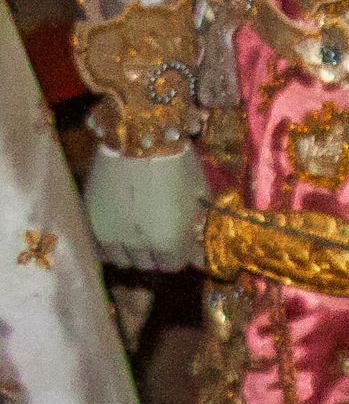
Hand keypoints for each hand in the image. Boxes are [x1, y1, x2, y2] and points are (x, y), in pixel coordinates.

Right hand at [85, 145, 205, 270]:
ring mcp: (112, 238)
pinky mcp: (92, 226)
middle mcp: (140, 246)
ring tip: (140, 230)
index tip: (181, 241)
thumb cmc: (177, 162)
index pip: (174, 265)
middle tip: (161, 232)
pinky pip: (102, 250)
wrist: (138, 138)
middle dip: (158, 253)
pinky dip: (113, 245)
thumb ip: (198, 229)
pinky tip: (122, 227)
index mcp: (171, 241)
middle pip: (149, 265)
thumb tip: (202, 256)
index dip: (180, 253)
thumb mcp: (198, 194)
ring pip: (124, 261)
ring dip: (134, 251)